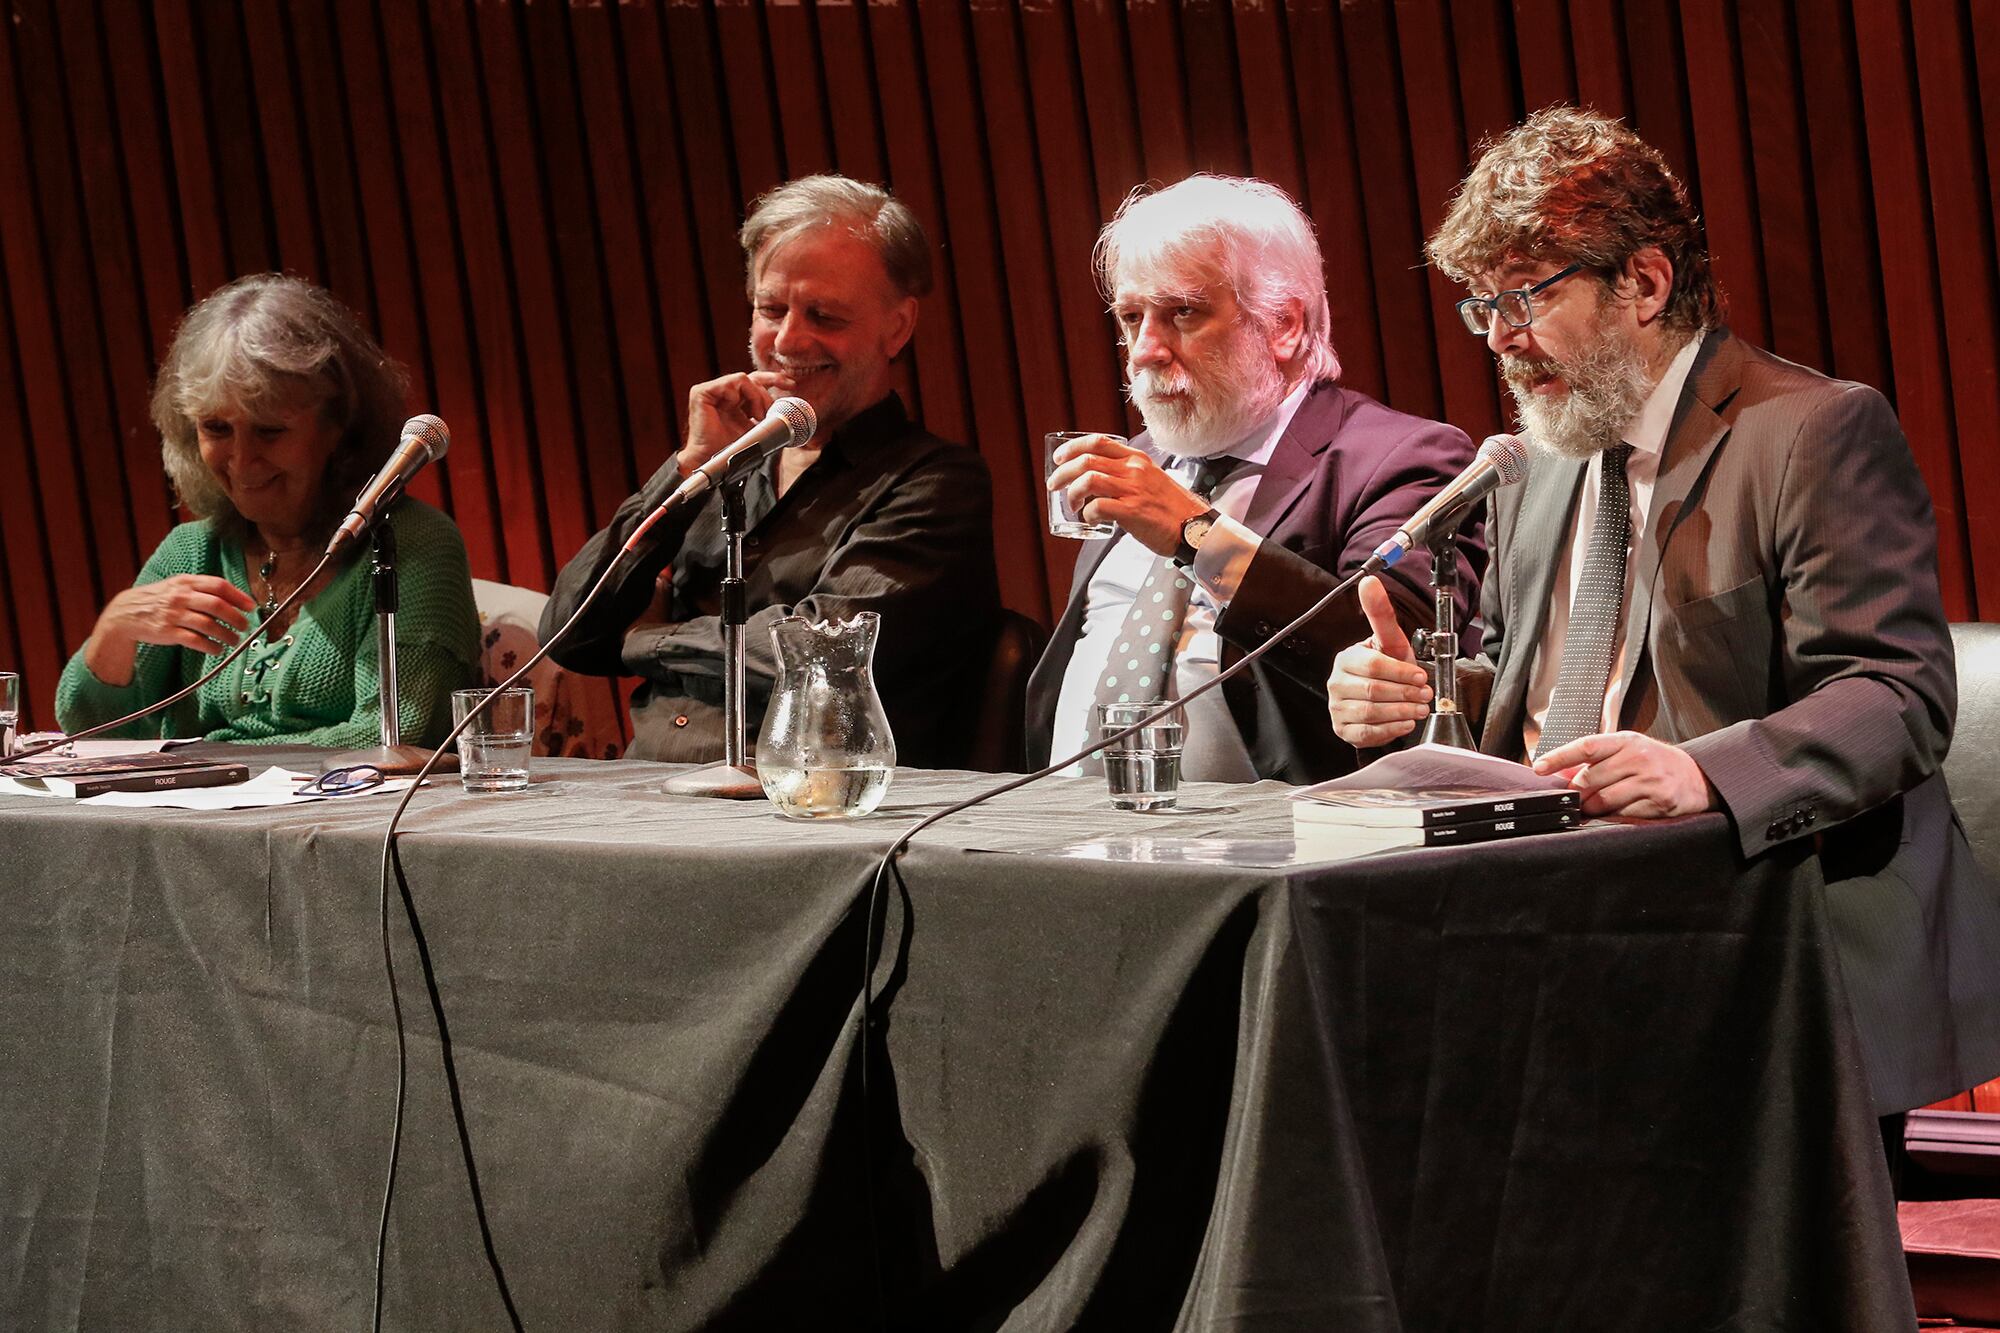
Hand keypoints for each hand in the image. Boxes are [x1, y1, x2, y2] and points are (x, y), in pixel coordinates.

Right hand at [83, 574, 258, 685]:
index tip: (252, 607)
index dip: (239, 597)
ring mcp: (173, 614)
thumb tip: (235, 598)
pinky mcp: (167, 632)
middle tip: (245, 627)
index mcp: (186, 582)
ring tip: (234, 641)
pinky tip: (217, 650)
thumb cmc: (159, 599)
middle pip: (217, 605)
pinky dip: (210, 646)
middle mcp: (180, 596)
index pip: (218, 585)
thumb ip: (201, 588)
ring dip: (226, 635)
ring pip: (208, 625)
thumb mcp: (177, 586)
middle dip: (236, 618)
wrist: (125, 612)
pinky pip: (195, 640)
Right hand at [679, 371, 794, 474]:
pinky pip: (730, 383)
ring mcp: (712, 391)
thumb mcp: (756, 429)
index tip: (791, 385)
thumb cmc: (731, 450)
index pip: (756, 382)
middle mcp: (724, 394)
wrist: (713, 461)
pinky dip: (738, 394)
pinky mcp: (702, 392)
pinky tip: (737, 407)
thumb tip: (787, 408)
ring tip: (758, 416)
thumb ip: (766, 416)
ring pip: (744, 379)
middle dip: (768, 391)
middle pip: (752, 377)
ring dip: (756, 397)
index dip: (773, 380)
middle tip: (774, 409)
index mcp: (735, 401)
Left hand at [1045, 434, 1207, 554]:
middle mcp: (1134, 469)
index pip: (1098, 442)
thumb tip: (1098, 484)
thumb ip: (1128, 476)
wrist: (1195, 527)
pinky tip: (1090, 519)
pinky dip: (1088, 513)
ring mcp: (1133, 489)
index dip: (1073, 448)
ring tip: (1073, 505)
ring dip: (1072, 493)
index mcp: (1137, 459)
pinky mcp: (1133, 511)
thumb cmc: (1172, 508)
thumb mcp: (1151, 479)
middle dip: (1063, 473)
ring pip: (1088, 480)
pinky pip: (1098, 506)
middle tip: (1055, 485)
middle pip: (1087, 460)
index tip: (1060, 459)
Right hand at [1325, 575, 1431, 745]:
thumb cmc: (1388, 668)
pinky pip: (1367, 733)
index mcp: (1346, 659)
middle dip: (1404, 694)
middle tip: (1425, 695)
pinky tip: (1406, 722)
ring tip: (1420, 709)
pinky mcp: (1343, 729)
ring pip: (1371, 713)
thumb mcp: (1390, 642)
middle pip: (1373, 690)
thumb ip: (1381, 614)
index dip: (1400, 672)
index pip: (1372, 666)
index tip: (1421, 677)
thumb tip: (1369, 581)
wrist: (1382, 699)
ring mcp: (1337, 708)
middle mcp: (1336, 683)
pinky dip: (1391, 729)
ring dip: (1402, 712)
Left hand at [1532, 730, 1717, 817]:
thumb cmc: (1654, 762)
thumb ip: (1596, 759)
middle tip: (1575, 799)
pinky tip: (1616, 814)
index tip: (1539, 767)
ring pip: (1604, 800)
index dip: (1560, 757)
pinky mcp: (1659, 802)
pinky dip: (1613, 817)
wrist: (1697, 777)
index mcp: (1626, 741)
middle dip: (1577, 793)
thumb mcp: (1627, 751)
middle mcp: (1638, 758)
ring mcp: (1650, 780)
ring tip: (1592, 808)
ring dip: (1592, 808)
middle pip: (1590, 779)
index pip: (1586, 746)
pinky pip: (1624, 815)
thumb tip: (1558, 773)